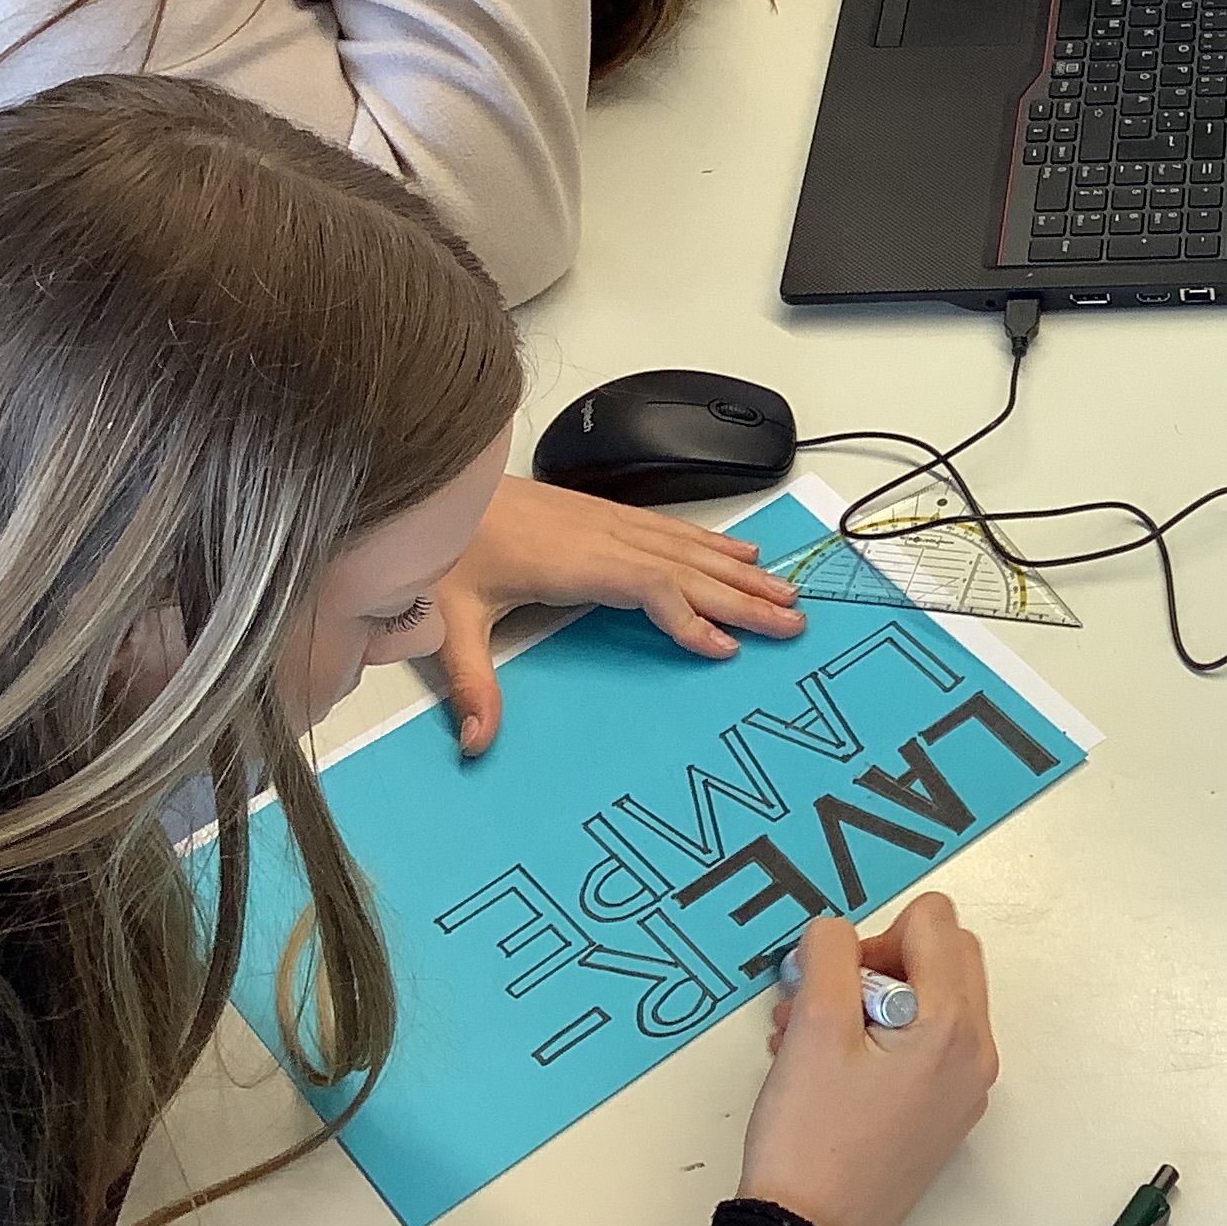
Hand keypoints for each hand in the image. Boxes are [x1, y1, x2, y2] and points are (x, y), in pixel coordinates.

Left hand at [434, 475, 804, 753]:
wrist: (433, 482)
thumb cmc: (444, 548)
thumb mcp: (447, 619)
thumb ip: (470, 683)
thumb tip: (479, 743)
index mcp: (573, 561)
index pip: (649, 587)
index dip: (690, 617)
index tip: (725, 648)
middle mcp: (601, 535)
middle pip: (687, 567)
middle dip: (743, 597)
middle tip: (792, 622)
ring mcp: (606, 521)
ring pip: (688, 547)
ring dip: (740, 572)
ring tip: (786, 592)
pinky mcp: (603, 514)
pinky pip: (673, 531)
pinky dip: (714, 545)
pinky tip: (741, 554)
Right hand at [743, 900, 997, 1225]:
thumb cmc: (811, 1139)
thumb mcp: (813, 1027)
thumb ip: (831, 956)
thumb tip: (836, 932)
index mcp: (954, 1026)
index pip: (934, 921)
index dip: (875, 934)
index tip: (835, 979)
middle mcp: (975, 1054)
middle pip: (944, 957)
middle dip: (880, 963)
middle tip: (825, 1001)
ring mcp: (963, 1089)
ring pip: (930, 1002)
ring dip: (870, 1001)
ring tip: (805, 1039)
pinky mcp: (942, 1116)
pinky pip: (924, 1046)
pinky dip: (880, 1038)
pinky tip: (826, 1069)